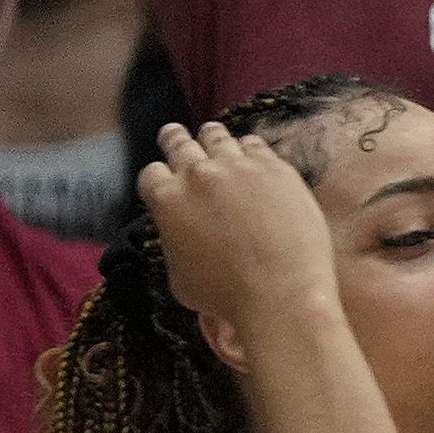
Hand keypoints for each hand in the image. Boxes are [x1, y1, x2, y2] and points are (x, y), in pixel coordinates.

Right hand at [137, 122, 338, 338]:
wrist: (281, 294)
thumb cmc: (226, 296)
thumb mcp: (178, 275)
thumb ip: (174, 241)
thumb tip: (180, 234)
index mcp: (167, 198)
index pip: (152, 173)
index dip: (159, 177)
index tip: (165, 178)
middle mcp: (198, 175)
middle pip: (180, 144)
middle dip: (175, 141)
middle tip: (175, 136)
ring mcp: (238, 167)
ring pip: (217, 137)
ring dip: (212, 138)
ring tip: (212, 136)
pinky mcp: (275, 169)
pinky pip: (256, 145)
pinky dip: (250, 149)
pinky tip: (252, 153)